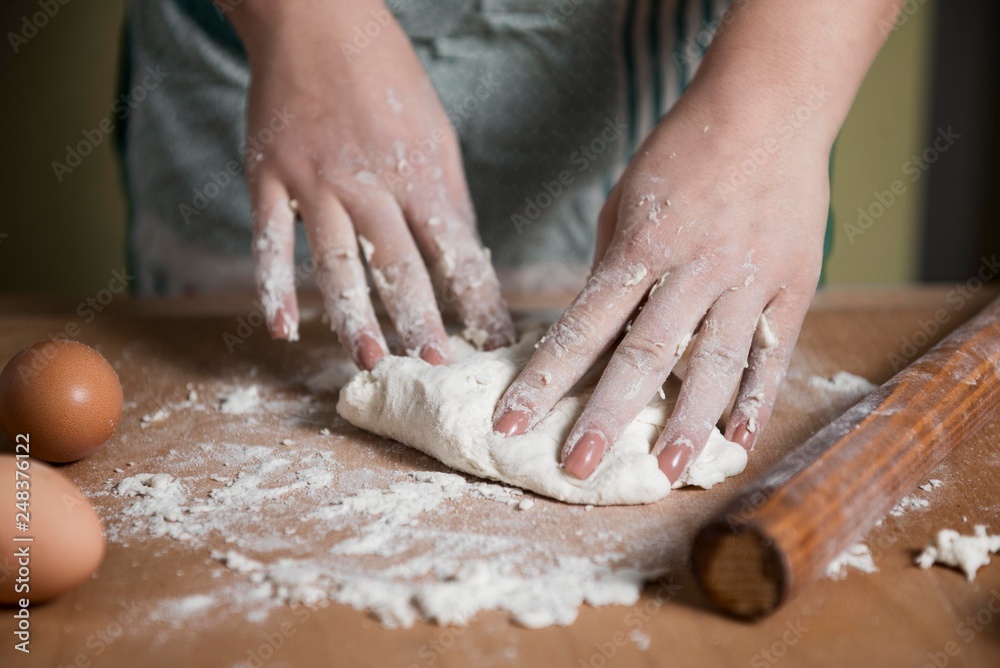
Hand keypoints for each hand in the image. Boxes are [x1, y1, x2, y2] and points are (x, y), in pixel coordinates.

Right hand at [230, 1, 513, 367]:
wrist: (316, 17)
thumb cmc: (385, 74)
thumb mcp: (434, 129)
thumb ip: (445, 194)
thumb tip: (462, 252)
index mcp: (418, 170)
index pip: (454, 249)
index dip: (476, 298)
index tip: (494, 342)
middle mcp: (368, 180)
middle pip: (397, 262)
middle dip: (421, 318)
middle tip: (437, 366)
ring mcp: (314, 180)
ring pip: (335, 260)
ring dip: (353, 315)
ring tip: (369, 361)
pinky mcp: (269, 176)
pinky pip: (271, 239)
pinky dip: (273, 286)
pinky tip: (282, 328)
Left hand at [493, 93, 828, 482]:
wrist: (769, 108)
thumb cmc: (684, 152)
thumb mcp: (626, 201)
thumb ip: (611, 268)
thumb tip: (591, 328)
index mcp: (640, 247)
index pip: (582, 327)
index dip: (544, 380)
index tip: (512, 422)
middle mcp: (692, 269)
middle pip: (643, 355)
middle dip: (607, 416)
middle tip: (577, 466)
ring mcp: (746, 280)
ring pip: (713, 363)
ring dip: (688, 423)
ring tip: (666, 473)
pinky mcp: (791, 286)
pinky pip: (773, 352)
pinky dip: (757, 400)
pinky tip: (738, 441)